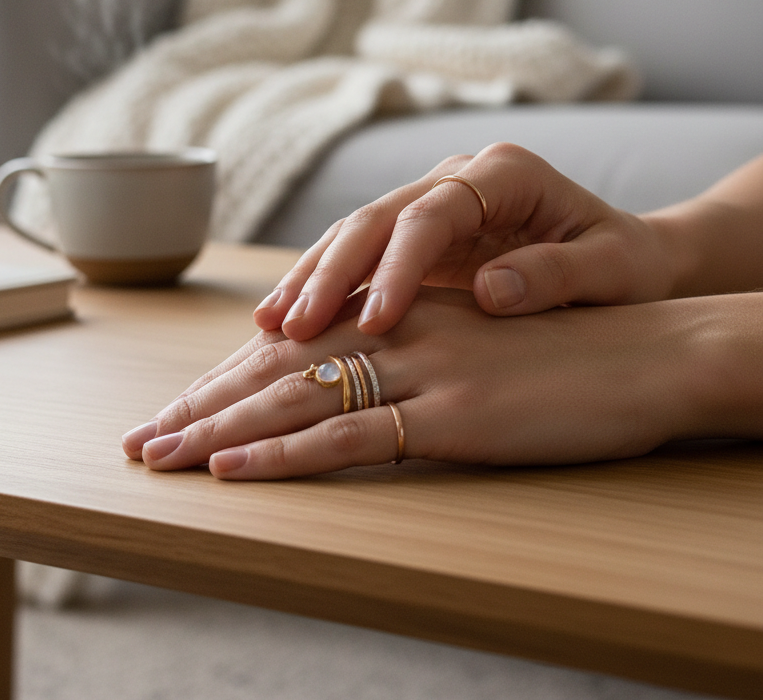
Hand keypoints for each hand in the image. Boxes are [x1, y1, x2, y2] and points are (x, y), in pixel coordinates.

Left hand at [120, 289, 746, 479]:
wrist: (647, 349)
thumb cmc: (562, 352)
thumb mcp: (473, 341)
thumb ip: (412, 349)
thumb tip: (355, 373)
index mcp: (395, 314)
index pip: (290, 349)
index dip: (225, 380)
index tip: (174, 409)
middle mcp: (393, 333)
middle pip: (272, 371)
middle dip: (198, 406)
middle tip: (139, 438)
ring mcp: (418, 372)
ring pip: (293, 400)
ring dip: (216, 431)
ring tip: (158, 457)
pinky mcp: (449, 415)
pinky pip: (350, 437)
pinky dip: (283, 456)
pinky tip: (234, 471)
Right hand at [254, 142, 676, 340]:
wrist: (626, 261)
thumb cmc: (626, 266)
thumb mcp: (615, 269)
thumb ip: (560, 273)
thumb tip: (492, 291)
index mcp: (505, 174)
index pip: (432, 215)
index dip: (397, 267)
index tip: (377, 324)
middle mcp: (457, 180)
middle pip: (377, 218)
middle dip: (332, 272)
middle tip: (295, 327)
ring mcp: (431, 205)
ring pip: (355, 234)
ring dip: (312, 278)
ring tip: (272, 324)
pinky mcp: (416, 238)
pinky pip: (358, 258)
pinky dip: (323, 287)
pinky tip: (288, 321)